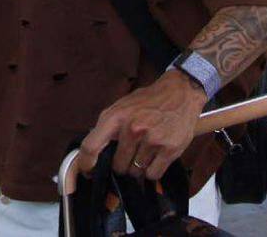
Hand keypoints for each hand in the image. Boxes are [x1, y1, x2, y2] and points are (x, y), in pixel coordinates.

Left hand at [77, 71, 207, 181]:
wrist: (180, 92)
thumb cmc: (148, 101)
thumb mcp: (121, 106)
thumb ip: (107, 126)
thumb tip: (91, 151)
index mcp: (116, 116)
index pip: (91, 146)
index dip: (86, 163)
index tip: (88, 171)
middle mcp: (133, 128)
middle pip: (118, 166)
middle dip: (122, 163)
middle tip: (132, 152)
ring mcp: (152, 140)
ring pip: (136, 172)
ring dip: (139, 166)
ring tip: (146, 149)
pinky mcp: (169, 149)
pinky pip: (153, 174)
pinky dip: (153, 170)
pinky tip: (156, 155)